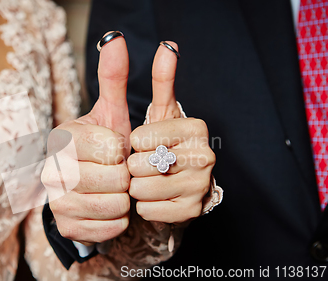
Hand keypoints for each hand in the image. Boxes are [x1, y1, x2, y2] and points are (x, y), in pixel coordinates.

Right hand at [42, 34, 130, 243]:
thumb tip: (115, 40)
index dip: (123, 150)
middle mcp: (51, 169)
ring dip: (123, 198)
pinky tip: (107, 206)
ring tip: (113, 188)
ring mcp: (56, 201)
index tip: (116, 149)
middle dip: (125, 176)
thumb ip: (113, 78)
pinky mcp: (66, 226)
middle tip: (116, 171)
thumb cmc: (103, 148)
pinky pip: (111, 227)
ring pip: (115, 205)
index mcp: (61, 138)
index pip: (112, 148)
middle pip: (115, 179)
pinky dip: (118, 220)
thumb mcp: (110, 113)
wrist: (89, 187)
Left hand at [127, 42, 215, 222]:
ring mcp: (201, 186)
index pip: (139, 139)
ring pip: (142, 190)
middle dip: (134, 166)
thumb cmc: (163, 143)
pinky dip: (145, 206)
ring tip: (151, 179)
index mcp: (196, 127)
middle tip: (148, 164)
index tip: (146, 143)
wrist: (176, 182)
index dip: (134, 143)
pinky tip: (157, 197)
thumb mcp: (161, 111)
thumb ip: (163, 79)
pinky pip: (148, 210)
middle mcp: (205, 156)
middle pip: (139, 165)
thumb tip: (168, 46)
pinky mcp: (192, 211)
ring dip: (138, 187)